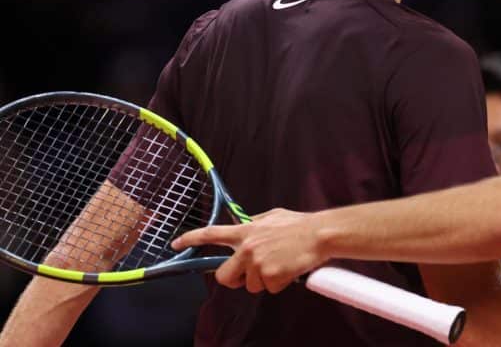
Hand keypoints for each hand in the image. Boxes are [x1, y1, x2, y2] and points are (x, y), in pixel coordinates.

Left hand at [171, 208, 327, 293]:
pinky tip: (289, 269)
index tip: (175, 244)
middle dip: (234, 279)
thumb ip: (255, 223)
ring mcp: (258, 263)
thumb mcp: (273, 216)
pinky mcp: (271, 276)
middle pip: (223, 276)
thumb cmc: (300, 225)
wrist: (321, 234)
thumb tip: (246, 226)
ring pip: (251, 285)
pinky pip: (270, 289)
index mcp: (246, 231)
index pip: (211, 233)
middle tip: (250, 274)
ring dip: (265, 279)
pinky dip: (280, 283)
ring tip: (282, 263)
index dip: (190, 238)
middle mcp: (247, 247)